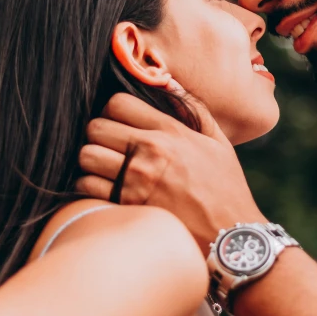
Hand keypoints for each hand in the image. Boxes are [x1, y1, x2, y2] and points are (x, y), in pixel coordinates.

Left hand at [77, 94, 265, 254]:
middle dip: (99, 135)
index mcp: (170, 131)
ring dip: (92, 162)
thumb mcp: (218, 142)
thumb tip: (168, 80)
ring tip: (105, 169)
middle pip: (96, 128)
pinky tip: (104, 190)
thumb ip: (193, 109)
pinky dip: (89, 188)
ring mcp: (136, 180)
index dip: (113, 111)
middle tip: (110, 147)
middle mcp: (150, 151)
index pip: (117, 103)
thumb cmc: (225, 188)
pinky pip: (87, 187)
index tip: (120, 123)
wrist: (229, 235)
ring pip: (87, 156)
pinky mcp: (127, 206)